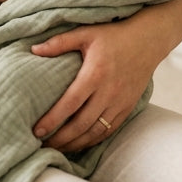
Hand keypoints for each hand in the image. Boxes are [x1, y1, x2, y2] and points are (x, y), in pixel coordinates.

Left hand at [29, 18, 158, 151]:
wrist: (147, 40)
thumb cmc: (113, 35)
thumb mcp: (85, 33)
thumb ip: (59, 42)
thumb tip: (33, 49)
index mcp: (95, 74)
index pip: (70, 103)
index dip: (53, 119)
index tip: (37, 131)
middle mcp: (108, 92)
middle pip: (82, 123)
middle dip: (61, 138)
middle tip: (43, 145)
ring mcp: (120, 102)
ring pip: (96, 131)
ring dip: (76, 143)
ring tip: (58, 148)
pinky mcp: (128, 107)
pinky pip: (109, 130)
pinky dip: (93, 140)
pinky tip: (79, 143)